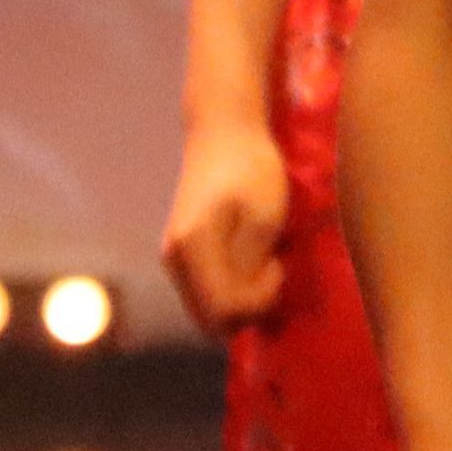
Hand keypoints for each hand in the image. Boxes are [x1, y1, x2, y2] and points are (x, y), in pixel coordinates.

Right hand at [160, 118, 287, 334]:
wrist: (224, 132)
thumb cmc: (252, 167)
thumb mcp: (264, 216)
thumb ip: (250, 266)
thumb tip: (243, 307)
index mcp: (192, 248)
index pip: (224, 309)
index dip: (259, 300)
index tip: (278, 265)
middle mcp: (173, 260)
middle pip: (211, 319)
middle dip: (249, 307)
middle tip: (273, 267)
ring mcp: (172, 259)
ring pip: (207, 309)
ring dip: (240, 299)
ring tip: (264, 261)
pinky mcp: (180, 255)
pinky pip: (205, 292)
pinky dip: (230, 290)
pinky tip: (250, 260)